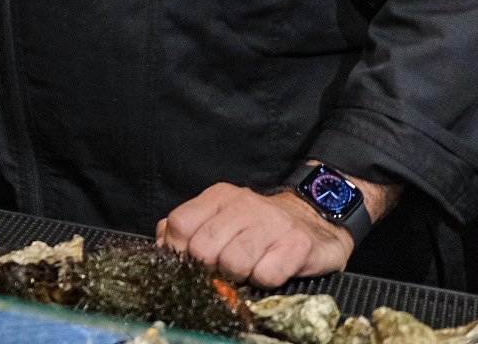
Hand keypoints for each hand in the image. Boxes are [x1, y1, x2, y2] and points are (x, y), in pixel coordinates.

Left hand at [157, 183, 352, 287]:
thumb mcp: (221, 217)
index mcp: (219, 196)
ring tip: (247, 271)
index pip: (180, 224)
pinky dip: (264, 281)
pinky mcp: (298, 244)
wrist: (316, 218)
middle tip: (222, 271)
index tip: (187, 264)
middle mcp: (244, 204)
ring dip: (237, 276)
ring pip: (233, 263)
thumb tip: (161, 244)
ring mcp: (272, 223)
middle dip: (208, 268)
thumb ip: (188, 227)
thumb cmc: (259, 225)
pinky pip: (266, 274)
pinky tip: (269, 272)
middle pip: (203, 248)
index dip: (177, 250)